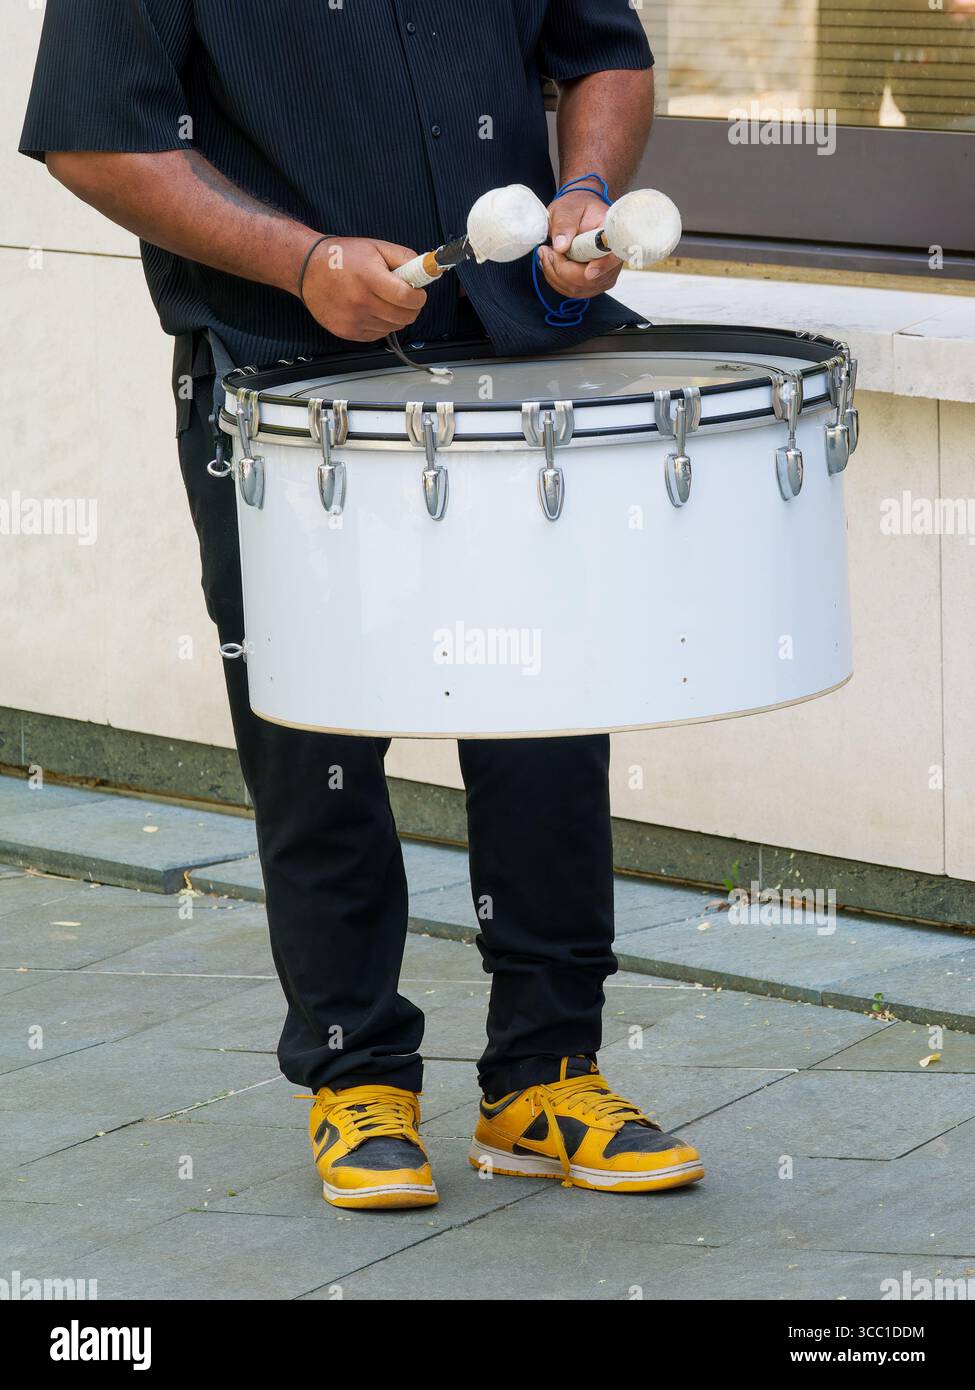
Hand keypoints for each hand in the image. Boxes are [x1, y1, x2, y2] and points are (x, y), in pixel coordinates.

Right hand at [301, 236, 426, 341]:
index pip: (408, 298)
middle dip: (411, 307)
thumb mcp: (376, 247)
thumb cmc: (342, 257)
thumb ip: (404, 258)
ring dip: (395, 316)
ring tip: (382, 300)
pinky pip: (378, 335)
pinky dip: (381, 324)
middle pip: (405, 317)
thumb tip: (427, 270)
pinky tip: (370, 309)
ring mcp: (353, 320)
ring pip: (393, 327)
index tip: (418, 292)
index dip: (419, 296)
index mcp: (369, 278)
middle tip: (404, 296)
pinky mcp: (347, 332)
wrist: (307, 269)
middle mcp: (361, 302)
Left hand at [537, 190, 622, 300]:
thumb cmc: (576, 208)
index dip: (602, 267)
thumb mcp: (568, 209)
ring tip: (545, 253)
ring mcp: (604, 275)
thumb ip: (564, 224)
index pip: (613, 257)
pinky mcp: (593, 284)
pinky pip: (572, 291)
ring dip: (555, 274)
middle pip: (590, 280)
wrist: (579, 215)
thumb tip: (561, 246)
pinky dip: (556, 280)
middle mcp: (613, 260)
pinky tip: (550, 263)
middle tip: (545, 250)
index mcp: (612, 236)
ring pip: (578, 289)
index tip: (589, 271)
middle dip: (562, 269)